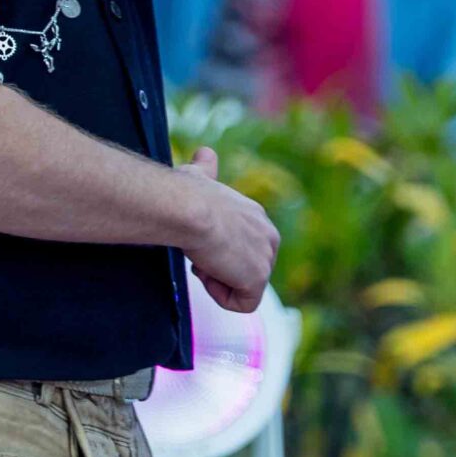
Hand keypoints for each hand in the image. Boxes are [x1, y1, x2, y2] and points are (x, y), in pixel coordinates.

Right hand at [178, 148, 278, 311]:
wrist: (187, 208)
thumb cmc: (186, 193)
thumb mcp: (199, 175)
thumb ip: (206, 169)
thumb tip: (205, 153)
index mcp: (257, 216)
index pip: (243, 246)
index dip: (216, 248)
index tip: (199, 238)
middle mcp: (269, 235)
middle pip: (243, 268)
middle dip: (219, 266)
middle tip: (199, 251)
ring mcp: (267, 258)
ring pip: (240, 286)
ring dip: (217, 278)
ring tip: (203, 257)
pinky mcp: (259, 278)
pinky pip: (242, 304)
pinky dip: (221, 295)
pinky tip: (209, 271)